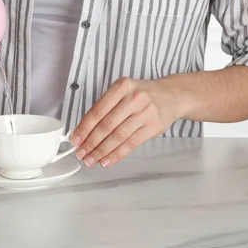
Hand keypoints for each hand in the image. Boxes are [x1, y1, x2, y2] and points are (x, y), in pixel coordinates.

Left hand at [70, 77, 190, 167]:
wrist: (172, 95)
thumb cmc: (142, 95)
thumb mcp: (123, 91)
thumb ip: (105, 107)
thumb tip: (84, 130)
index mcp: (121, 86)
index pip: (97, 110)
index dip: (84, 127)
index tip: (75, 139)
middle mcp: (133, 98)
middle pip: (106, 125)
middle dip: (90, 142)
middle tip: (80, 153)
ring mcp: (145, 113)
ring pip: (118, 136)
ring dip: (101, 151)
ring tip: (91, 160)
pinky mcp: (153, 127)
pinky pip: (131, 144)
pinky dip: (116, 154)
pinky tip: (106, 160)